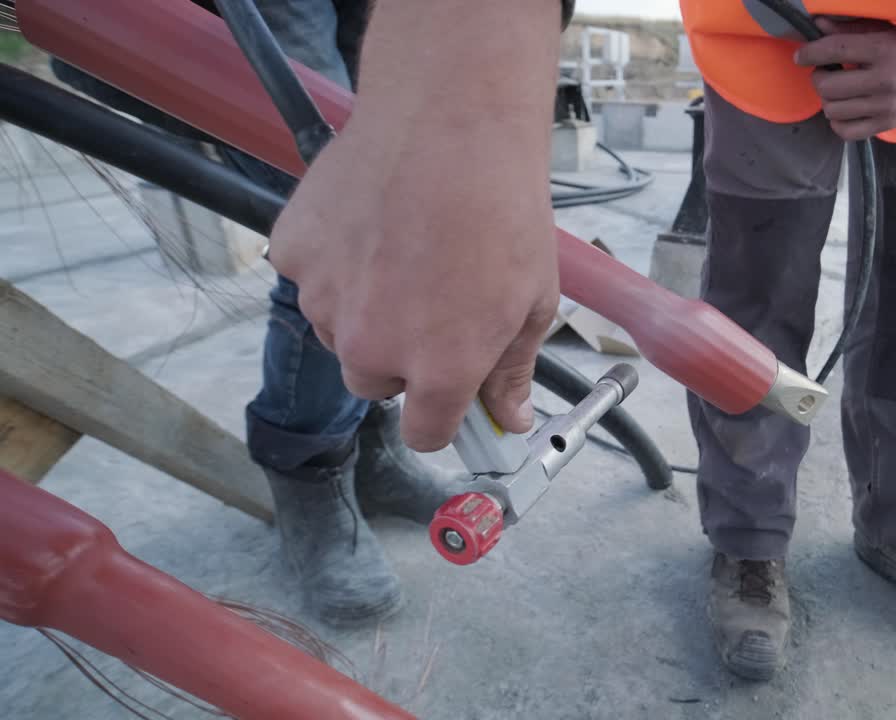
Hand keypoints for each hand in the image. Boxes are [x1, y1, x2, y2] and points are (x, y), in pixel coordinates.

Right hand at [267, 0, 560, 451]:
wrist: (451, 122)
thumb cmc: (503, 209)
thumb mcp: (533, 301)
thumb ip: (513, 371)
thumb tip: (510, 420)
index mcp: (439, 369)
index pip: (425, 434)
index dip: (441, 415)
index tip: (450, 392)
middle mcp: (373, 347)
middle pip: (376, 382)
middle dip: (401, 354)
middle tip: (432, 298)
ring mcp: (325, 300)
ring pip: (340, 330)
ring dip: (365, 308)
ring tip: (404, 248)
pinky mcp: (293, 254)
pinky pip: (311, 278)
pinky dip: (334, 261)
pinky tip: (372, 223)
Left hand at [794, 17, 895, 140]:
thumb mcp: (888, 29)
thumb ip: (851, 29)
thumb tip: (818, 25)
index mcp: (883, 50)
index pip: (834, 51)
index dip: (810, 53)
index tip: (801, 56)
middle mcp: (883, 81)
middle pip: (828, 86)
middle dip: (818, 77)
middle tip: (826, 70)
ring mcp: (886, 107)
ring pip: (833, 110)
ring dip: (827, 98)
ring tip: (838, 88)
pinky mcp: (888, 124)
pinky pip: (847, 132)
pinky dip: (837, 122)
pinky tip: (843, 109)